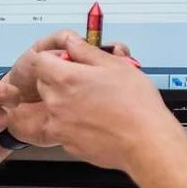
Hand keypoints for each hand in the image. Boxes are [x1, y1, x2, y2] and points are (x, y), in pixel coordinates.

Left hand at [30, 32, 175, 171]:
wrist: (146, 142)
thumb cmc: (136, 105)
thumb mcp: (116, 65)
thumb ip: (86, 51)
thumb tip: (72, 42)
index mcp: (66, 79)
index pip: (39, 61)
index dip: (54, 58)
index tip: (68, 60)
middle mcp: (57, 103)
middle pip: (43, 84)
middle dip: (58, 79)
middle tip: (85, 81)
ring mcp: (60, 127)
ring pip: (52, 108)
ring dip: (65, 103)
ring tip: (92, 103)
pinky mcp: (68, 145)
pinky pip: (63, 129)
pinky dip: (73, 124)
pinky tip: (96, 121)